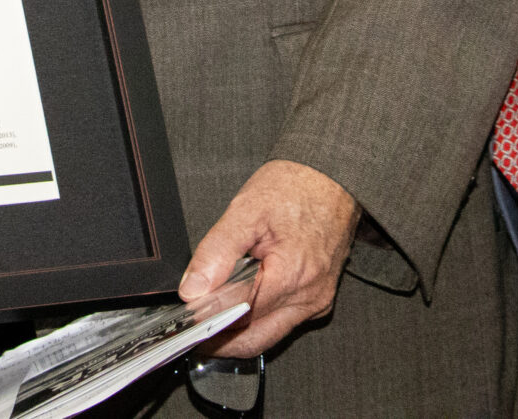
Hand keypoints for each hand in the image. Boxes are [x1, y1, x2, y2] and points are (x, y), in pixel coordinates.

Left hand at [177, 160, 361, 356]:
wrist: (331, 176)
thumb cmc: (295, 187)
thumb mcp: (246, 210)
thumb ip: (216, 252)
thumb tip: (193, 288)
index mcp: (292, 274)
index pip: (240, 315)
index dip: (208, 319)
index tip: (186, 319)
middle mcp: (309, 296)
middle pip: (256, 339)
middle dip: (222, 341)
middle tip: (192, 330)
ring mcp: (316, 300)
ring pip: (270, 334)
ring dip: (239, 332)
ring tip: (210, 316)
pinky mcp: (318, 298)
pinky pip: (284, 321)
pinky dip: (258, 319)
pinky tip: (239, 305)